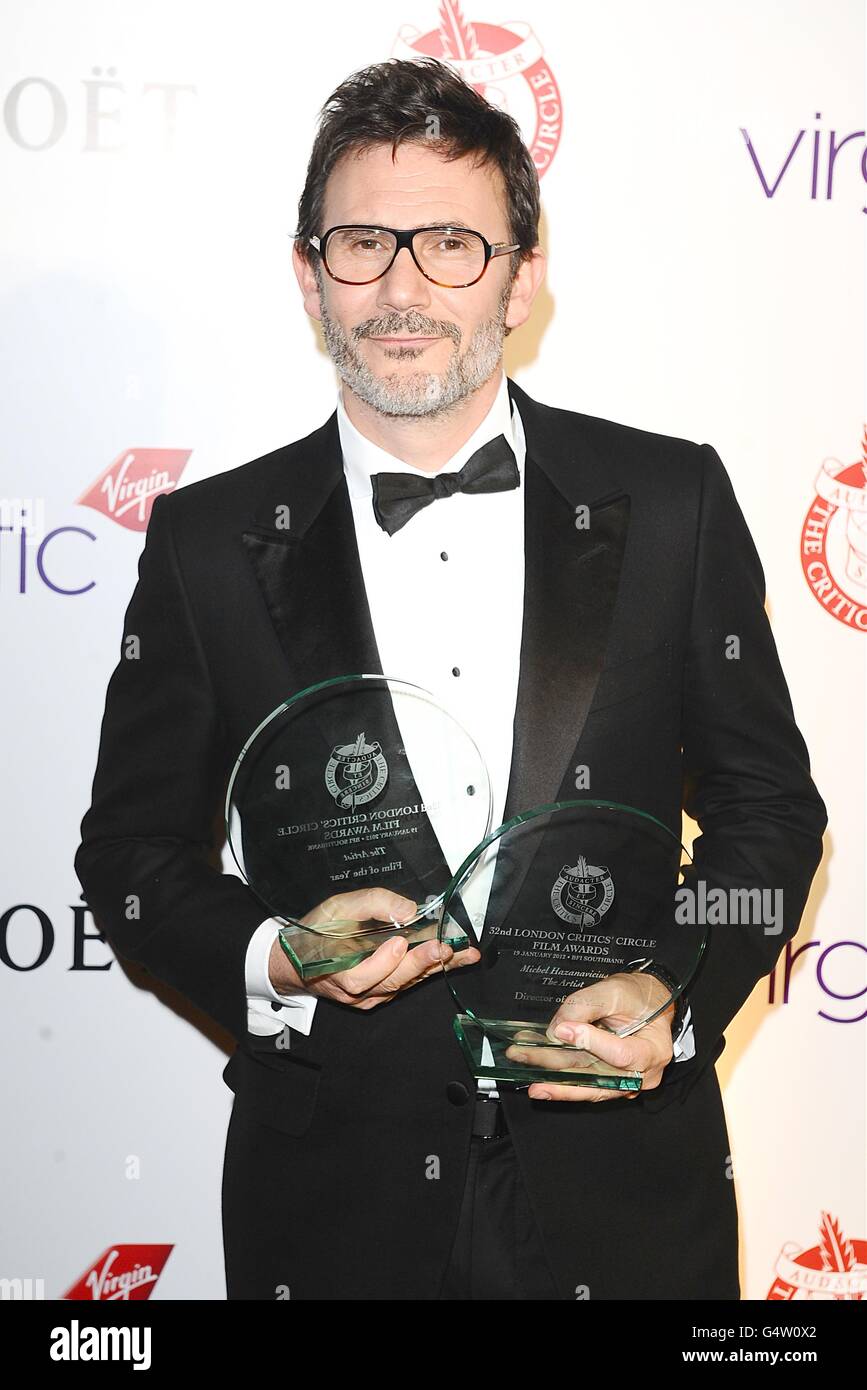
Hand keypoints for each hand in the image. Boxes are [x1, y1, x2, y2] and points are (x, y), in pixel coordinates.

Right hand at [268, 887, 479, 1009]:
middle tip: (445, 948)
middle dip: (421, 963)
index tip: (400, 942)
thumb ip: (372, 904)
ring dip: (436, 968)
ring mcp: (369, 997)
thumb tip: (408, 909)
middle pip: (391, 982)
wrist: (300, 960)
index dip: (383, 962)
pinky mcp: (381, 994)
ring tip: (463, 954)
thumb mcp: (337, 907)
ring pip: (405, 984)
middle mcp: (355, 992)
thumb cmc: (317, 932)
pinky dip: (428, 970)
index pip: (362, 977)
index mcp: (336, 972)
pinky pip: (407, 984)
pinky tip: (450, 960)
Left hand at [511, 971, 675, 1102]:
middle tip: (527, 1055)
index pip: (621, 1054)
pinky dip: (561, 1079)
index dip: (591, 1043)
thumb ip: (586, 1006)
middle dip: (558, 1067)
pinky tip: (539, 1075)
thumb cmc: (639, 997)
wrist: (650, 1004)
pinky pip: (585, 1083)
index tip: (564, 1030)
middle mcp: (641, 1074)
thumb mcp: (615, 990)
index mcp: (653, 1050)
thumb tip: (558, 1029)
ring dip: (554, 1079)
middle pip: (598, 1076)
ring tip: (528, 1071)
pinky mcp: (609, 1082)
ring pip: (587, 1085)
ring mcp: (625, 1082)